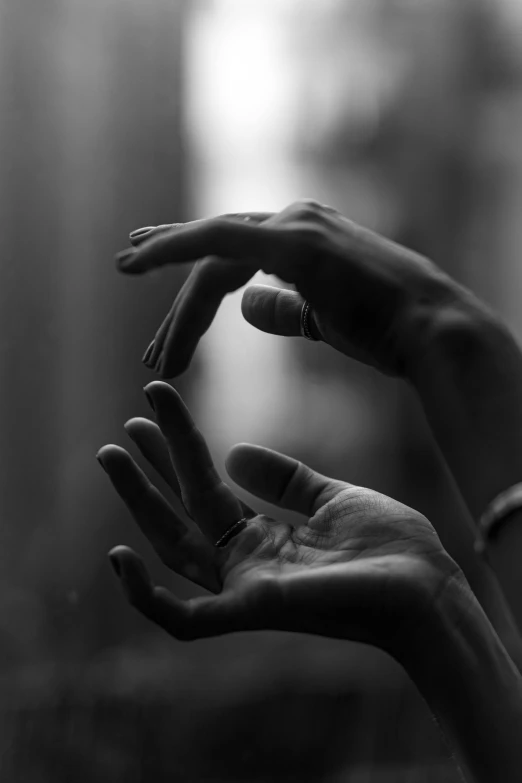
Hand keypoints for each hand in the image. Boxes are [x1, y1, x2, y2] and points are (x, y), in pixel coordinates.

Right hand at [97, 381, 462, 652]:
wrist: (426, 584)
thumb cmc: (387, 546)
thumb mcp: (331, 497)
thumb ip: (284, 479)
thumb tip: (234, 451)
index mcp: (263, 538)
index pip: (205, 487)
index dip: (180, 446)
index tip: (159, 402)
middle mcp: (245, 563)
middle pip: (180, 513)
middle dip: (149, 473)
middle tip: (121, 430)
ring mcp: (244, 589)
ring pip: (172, 548)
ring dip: (138, 504)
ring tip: (111, 454)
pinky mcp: (251, 612)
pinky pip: (182, 619)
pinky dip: (144, 597)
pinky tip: (118, 555)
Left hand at [116, 201, 471, 377]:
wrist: (432, 330)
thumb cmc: (388, 329)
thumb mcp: (324, 317)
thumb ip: (284, 308)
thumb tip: (248, 308)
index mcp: (303, 235)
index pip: (231, 247)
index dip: (186, 258)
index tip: (146, 259)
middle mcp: (295, 218)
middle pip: (214, 254)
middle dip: (175, 295)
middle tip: (148, 335)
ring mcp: (295, 225)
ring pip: (210, 255)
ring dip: (180, 312)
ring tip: (158, 359)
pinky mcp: (294, 242)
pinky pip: (217, 240)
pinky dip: (174, 247)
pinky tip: (140, 260)